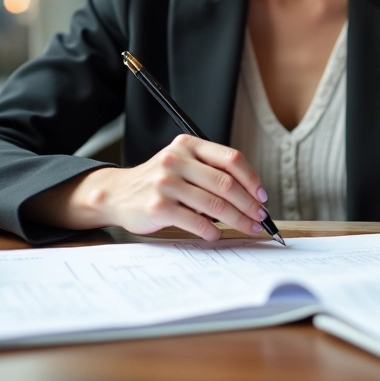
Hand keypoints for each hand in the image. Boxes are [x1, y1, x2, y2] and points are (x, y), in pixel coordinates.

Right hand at [65, 134, 270, 241]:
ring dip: (237, 220)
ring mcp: (166, 183)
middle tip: (260, 217)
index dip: (251, 179)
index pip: (231, 158)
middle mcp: (177, 160)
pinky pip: (196, 221)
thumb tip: (251, 195)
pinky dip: (212, 231)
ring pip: (214, 204)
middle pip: (226, 183)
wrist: (117, 193)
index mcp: (188, 145)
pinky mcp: (158, 207)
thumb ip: (210, 171)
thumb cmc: (158, 181)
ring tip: (247, 227)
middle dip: (249, 204)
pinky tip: (217, 234)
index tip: (262, 196)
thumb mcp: (182, 163)